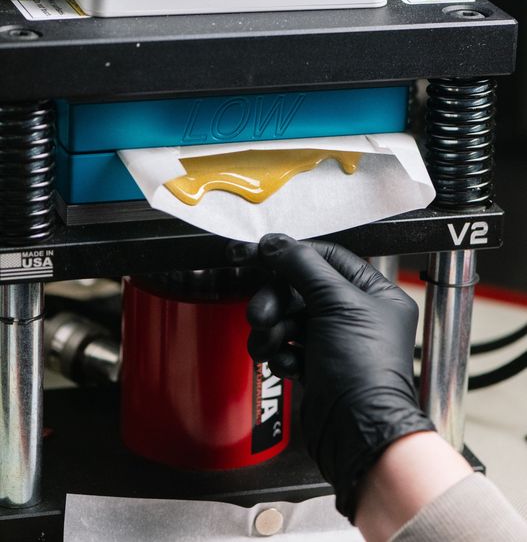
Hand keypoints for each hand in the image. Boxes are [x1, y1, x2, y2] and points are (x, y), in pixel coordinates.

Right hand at [227, 233, 434, 519]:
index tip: (261, 255)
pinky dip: (281, 353)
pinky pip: (289, 346)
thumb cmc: (364, 372)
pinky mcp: (319, 366)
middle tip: (260, 314)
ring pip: (291, 318)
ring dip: (274, 330)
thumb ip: (302, 266)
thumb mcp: (335, 304)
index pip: (328, 258)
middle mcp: (358, 315)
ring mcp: (337, 342)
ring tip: (270, 344)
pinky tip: (288, 365)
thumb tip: (276, 243)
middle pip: (302, 289)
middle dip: (276, 301)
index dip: (293, 256)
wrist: (357, 434)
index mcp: (374, 293)